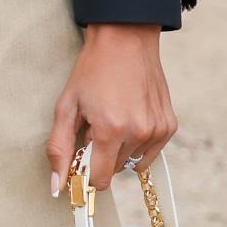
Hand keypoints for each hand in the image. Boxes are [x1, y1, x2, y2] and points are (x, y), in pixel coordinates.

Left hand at [47, 24, 175, 192]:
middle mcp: (139, 133)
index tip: (80, 156)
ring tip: (114, 117)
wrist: (125, 39)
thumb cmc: (92, 71)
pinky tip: (130, 117)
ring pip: (132, 162)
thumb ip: (59, 149)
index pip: (99, 180)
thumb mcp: (66, 106)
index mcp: (111, 130)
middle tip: (96, 126)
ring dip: (120, 149)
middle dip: (101, 156)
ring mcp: (157, 130)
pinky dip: (137, 142)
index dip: (86, 172)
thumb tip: (56, 187)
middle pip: (114, 171)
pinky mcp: (169, 126)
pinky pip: (149, 152)